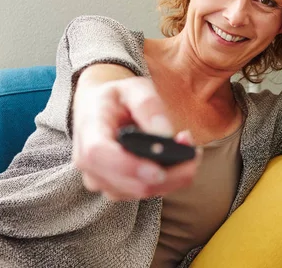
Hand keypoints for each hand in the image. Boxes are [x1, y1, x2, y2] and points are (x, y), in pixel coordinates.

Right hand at [72, 76, 200, 200]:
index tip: (159, 170)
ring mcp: (102, 181)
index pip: (99, 155)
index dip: (129, 166)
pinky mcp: (117, 190)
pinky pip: (147, 192)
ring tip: (187, 147)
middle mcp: (89, 164)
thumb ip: (148, 106)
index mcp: (89, 131)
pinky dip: (169, 179)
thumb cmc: (118, 98)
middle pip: (128, 183)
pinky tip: (179, 159)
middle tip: (193, 150)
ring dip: (173, 176)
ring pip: (142, 192)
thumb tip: (165, 134)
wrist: (100, 110)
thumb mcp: (133, 89)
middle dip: (168, 173)